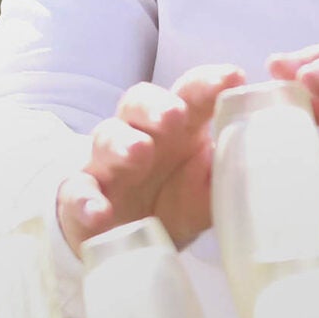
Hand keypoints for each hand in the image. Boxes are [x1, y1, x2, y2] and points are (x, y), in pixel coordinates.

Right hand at [56, 64, 246, 253]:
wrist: (123, 240)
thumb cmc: (169, 203)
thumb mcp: (203, 198)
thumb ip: (219, 184)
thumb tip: (241, 168)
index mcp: (176, 129)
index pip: (188, 94)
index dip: (207, 83)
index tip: (233, 77)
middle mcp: (139, 136)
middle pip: (139, 103)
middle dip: (156, 106)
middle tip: (175, 115)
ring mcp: (106, 164)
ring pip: (107, 138)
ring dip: (122, 143)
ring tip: (140, 152)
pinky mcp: (80, 195)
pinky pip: (77, 190)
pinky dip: (85, 200)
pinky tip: (100, 211)